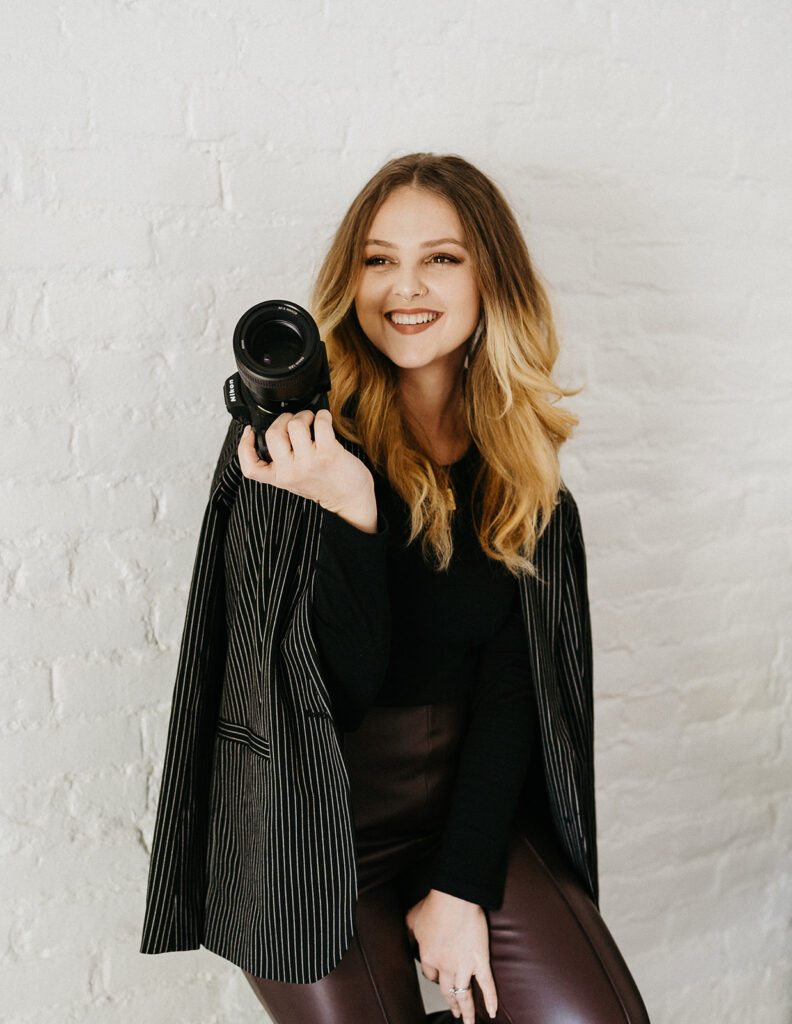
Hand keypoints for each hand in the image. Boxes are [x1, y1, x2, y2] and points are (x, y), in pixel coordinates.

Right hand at [237, 410, 377, 532]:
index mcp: (280, 478)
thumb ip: (282, 462)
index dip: (244, 445)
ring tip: (312, 422)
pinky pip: (320, 422)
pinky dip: (322, 416)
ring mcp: (309, 462)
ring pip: (295, 424)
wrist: (351, 500)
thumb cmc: (326, 486)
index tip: (249, 431)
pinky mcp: (328, 453)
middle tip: (295, 422)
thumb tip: (277, 432)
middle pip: (272, 433)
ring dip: (304, 416)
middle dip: (284, 419)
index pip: (250, 467)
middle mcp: (291, 471)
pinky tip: (324, 421)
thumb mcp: (295, 479)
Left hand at [405, 889, 497, 1022]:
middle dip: (450, 1002)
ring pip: (464, 994)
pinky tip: (492, 1011)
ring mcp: (463, 965)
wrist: (454, 898)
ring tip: (468, 1021)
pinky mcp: (480, 960)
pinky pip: (486, 984)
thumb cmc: (434, 904)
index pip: (429, 975)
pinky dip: (491, 999)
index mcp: (428, 957)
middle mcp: (445, 966)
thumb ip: (408, 931)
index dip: (433, 975)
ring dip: (466, 1010)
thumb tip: (404, 937)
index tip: (437, 974)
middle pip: (446, 990)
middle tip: (453, 1011)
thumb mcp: (412, 918)